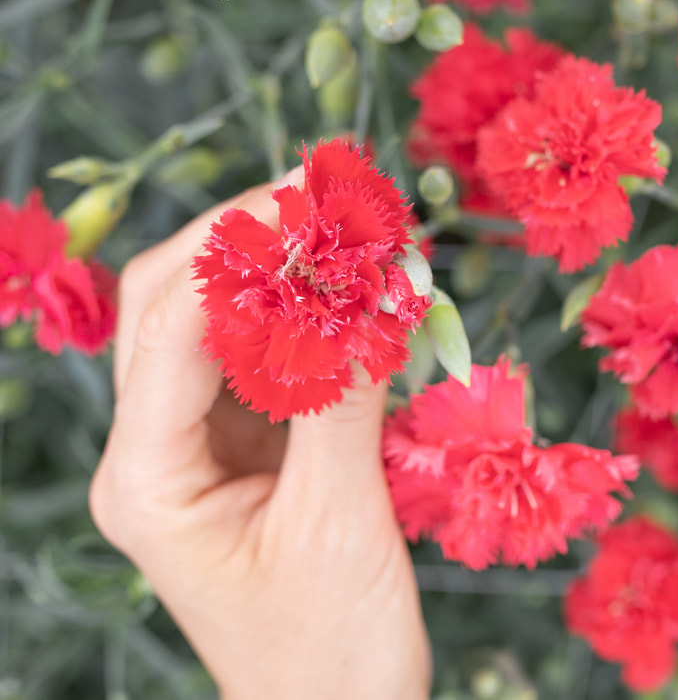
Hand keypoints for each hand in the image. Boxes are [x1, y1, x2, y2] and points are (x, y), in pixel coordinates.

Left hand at [90, 174, 430, 699]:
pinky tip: (362, 294)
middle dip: (246, 241)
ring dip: (284, 273)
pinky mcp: (246, 454)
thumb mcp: (341, 521)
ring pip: (221, 327)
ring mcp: (198, 452)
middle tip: (330, 193)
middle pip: (174, 308)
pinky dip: (313, 320)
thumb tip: (366, 288)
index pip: (171, 327)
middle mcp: (155, 455)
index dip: (239, 248)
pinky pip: (268, 362)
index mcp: (148, 479)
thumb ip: (343, 398)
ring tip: (356, 231)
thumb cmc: (331, 648)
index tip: (315, 195)